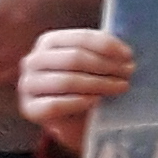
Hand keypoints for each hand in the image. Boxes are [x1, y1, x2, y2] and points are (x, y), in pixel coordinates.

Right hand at [18, 28, 134, 146]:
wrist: (75, 119)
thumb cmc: (89, 84)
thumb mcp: (95, 63)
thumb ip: (105, 52)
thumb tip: (127, 54)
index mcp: (49, 41)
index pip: (81, 38)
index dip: (108, 46)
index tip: (129, 56)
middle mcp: (33, 60)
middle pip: (74, 59)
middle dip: (106, 66)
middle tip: (128, 73)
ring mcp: (27, 85)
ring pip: (66, 81)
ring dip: (99, 84)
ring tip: (120, 87)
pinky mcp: (29, 109)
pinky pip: (54, 105)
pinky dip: (78, 102)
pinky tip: (96, 101)